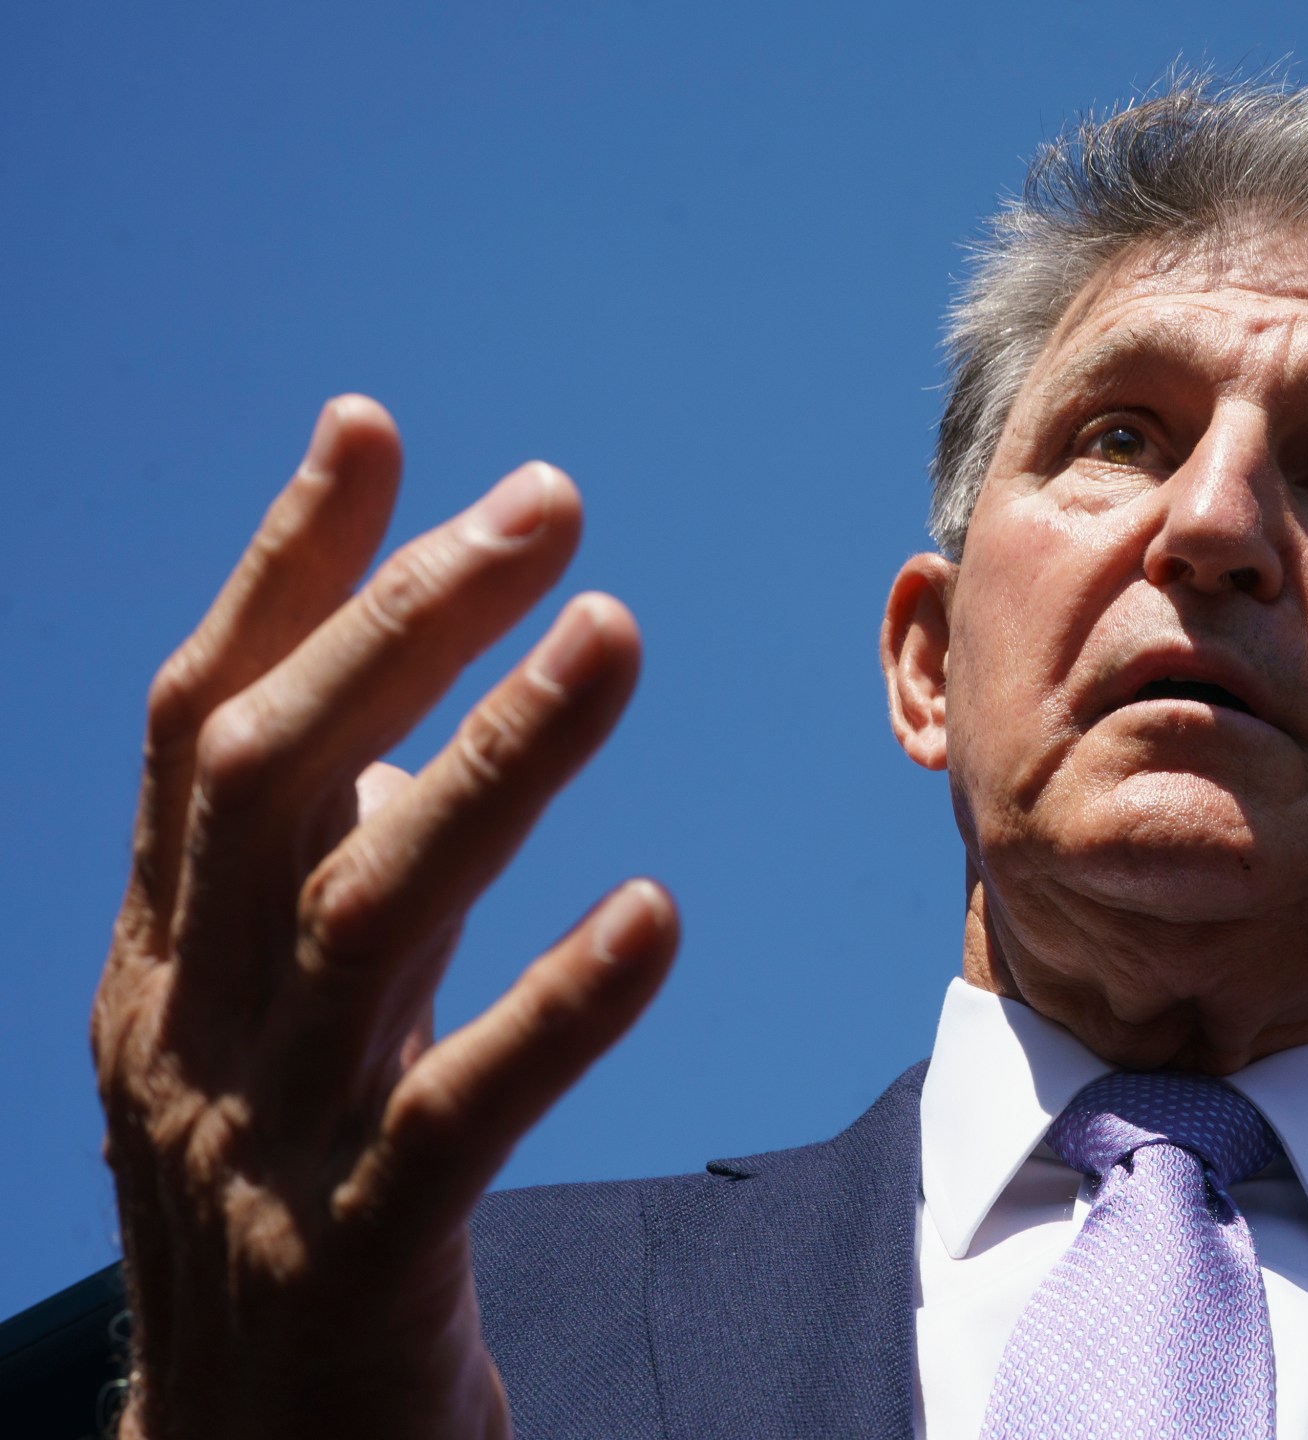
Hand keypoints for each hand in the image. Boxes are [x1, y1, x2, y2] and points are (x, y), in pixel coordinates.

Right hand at [91, 397, 679, 1438]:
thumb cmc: (294, 1217)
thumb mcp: (272, 1028)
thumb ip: (312, 878)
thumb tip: (384, 719)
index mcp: (163, 959)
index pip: (204, 725)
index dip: (284, 569)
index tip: (375, 429)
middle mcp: (185, 1029)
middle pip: (275, 779)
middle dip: (403, 622)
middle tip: (549, 503)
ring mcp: (257, 1148)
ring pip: (364, 915)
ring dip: (491, 761)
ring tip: (616, 635)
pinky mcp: (355, 1261)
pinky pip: (454, 1116)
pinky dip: (554, 1006)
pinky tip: (658, 913)